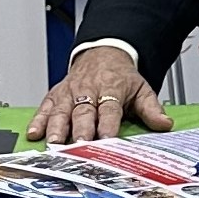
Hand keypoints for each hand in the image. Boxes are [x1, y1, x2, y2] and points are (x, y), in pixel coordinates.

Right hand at [28, 46, 172, 145]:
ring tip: (53, 143)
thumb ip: (151, 109)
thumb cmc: (120, 76)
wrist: (103, 52)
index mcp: (111, 90)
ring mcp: (70, 93)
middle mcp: (88, 91)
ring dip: (56, 128)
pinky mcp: (56, 95)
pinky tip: (33, 133)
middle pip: (83, 112)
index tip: (107, 140)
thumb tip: (164, 124)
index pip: (110, 110)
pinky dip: (38, 120)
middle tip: (78, 145)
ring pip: (61, 111)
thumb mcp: (141, 88)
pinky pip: (45, 107)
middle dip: (80, 129)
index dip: (108, 125)